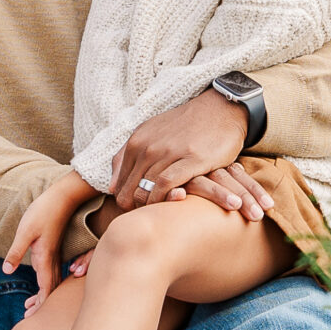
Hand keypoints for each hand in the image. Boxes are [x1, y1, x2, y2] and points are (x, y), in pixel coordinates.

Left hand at [3, 172, 87, 308]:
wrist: (61, 197)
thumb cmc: (42, 212)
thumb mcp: (24, 231)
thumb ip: (16, 251)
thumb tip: (7, 271)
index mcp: (45, 258)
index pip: (45, 288)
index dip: (39, 304)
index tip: (31, 317)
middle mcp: (52, 259)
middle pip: (50, 289)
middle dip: (41, 304)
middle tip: (28, 316)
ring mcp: (54, 254)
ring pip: (52, 281)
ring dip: (43, 294)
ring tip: (30, 305)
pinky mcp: (54, 248)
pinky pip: (53, 272)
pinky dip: (47, 283)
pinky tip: (40, 282)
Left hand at [110, 88, 263, 212]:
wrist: (219, 111)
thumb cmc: (184, 127)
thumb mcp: (150, 135)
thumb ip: (127, 159)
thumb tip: (111, 188)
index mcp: (135, 142)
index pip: (119, 185)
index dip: (126, 204)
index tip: (139, 212)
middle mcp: (147, 147)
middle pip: (130, 191)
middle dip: (137, 210)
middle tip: (150, 219)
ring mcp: (168, 152)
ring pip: (146, 190)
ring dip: (151, 208)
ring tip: (160, 218)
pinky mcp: (190, 159)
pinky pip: (166, 185)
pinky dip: (165, 199)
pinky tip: (172, 206)